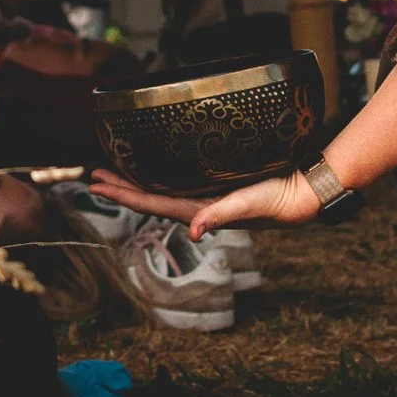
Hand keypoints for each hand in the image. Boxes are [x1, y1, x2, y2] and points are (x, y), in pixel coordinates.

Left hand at [90, 168, 320, 241]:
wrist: (302, 196)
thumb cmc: (277, 199)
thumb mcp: (248, 204)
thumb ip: (220, 215)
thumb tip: (191, 230)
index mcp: (199, 210)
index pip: (151, 204)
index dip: (122, 195)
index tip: (96, 183)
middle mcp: (197, 205)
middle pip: (150, 197)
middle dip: (121, 186)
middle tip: (94, 172)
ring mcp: (206, 196)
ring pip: (162, 189)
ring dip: (137, 182)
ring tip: (116, 168)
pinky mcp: (218, 185)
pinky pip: (180, 181)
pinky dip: (160, 174)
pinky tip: (157, 166)